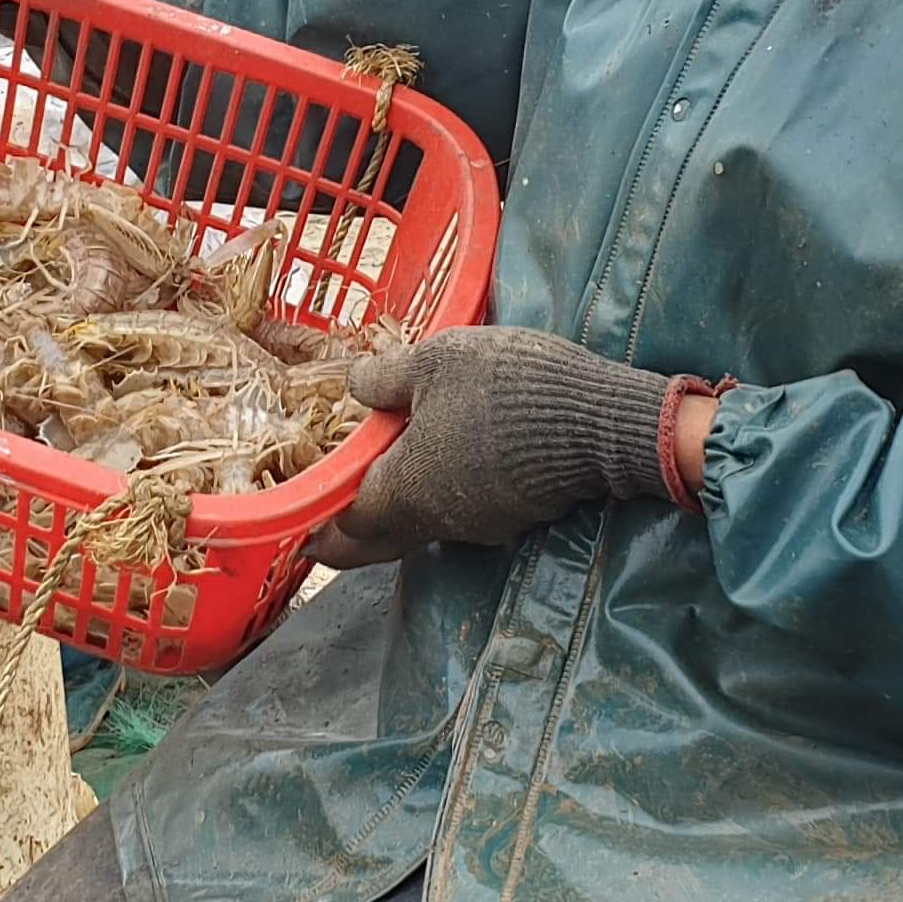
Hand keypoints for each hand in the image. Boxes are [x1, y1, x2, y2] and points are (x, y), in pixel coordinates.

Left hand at [305, 327, 686, 569]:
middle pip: (381, 540)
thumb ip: (386, 378)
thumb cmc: (505, 387)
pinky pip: (461, 512)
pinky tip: (446, 461)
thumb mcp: (436, 361)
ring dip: (399, 508)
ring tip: (386, 476)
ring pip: (423, 526)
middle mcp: (437, 521)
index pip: (343, 531)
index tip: (299, 532)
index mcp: (403, 491)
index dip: (317, 532)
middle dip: (352, 535)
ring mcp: (480, 523)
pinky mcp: (516, 515)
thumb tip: (352, 386)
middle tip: (328, 523)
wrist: (603, 421)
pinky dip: (442, 495)